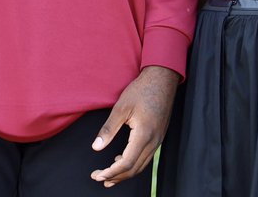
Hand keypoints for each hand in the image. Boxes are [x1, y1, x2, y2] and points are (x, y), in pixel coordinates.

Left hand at [89, 65, 179, 186]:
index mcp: (144, 135)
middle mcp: (154, 141)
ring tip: (108, 176)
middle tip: (98, 178)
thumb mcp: (121, 107)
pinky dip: (133, 164)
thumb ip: (108, 129)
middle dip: (116, 176)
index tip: (97, 175)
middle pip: (134, 169)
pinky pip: (145, 157)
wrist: (162, 79)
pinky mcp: (158, 136)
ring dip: (124, 173)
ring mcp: (158, 140)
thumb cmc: (141, 90)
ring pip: (141, 165)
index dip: (111, 172)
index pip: (126, 163)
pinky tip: (120, 161)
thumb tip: (96, 147)